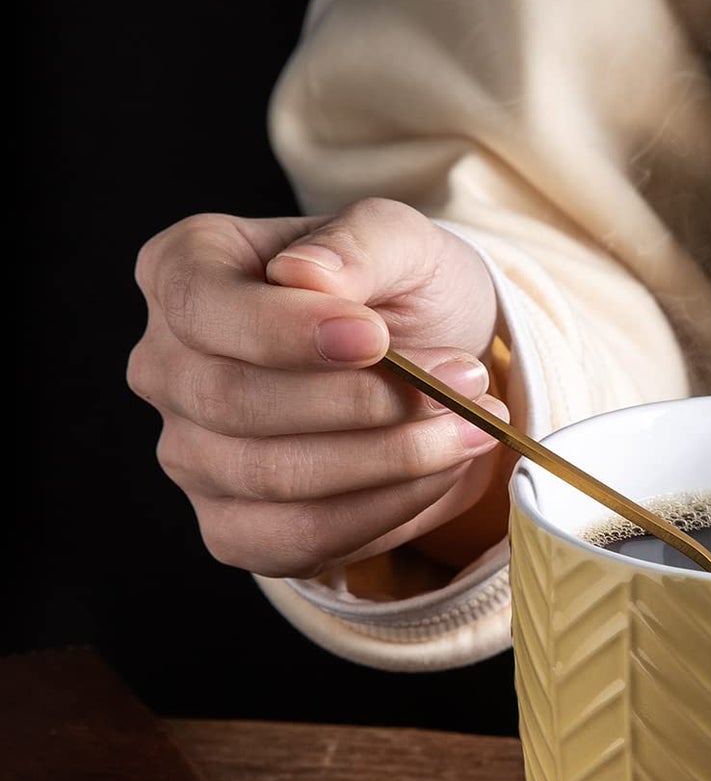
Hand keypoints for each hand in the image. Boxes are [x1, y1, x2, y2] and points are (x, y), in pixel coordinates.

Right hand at [129, 198, 506, 578]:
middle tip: (465, 385)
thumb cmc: (403, 292)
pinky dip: (386, 511)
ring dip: (394, 459)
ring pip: (276, 477)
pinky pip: (300, 539)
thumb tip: (305, 274)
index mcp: (183, 274)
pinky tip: (441, 474)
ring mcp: (191, 457)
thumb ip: (358, 244)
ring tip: (473, 427)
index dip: (286, 331)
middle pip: (237, 402)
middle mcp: (167, 370)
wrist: (438, 365)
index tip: (376, 338)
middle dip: (366, 401)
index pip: (203, 307)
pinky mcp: (235, 528)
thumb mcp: (401, 241)